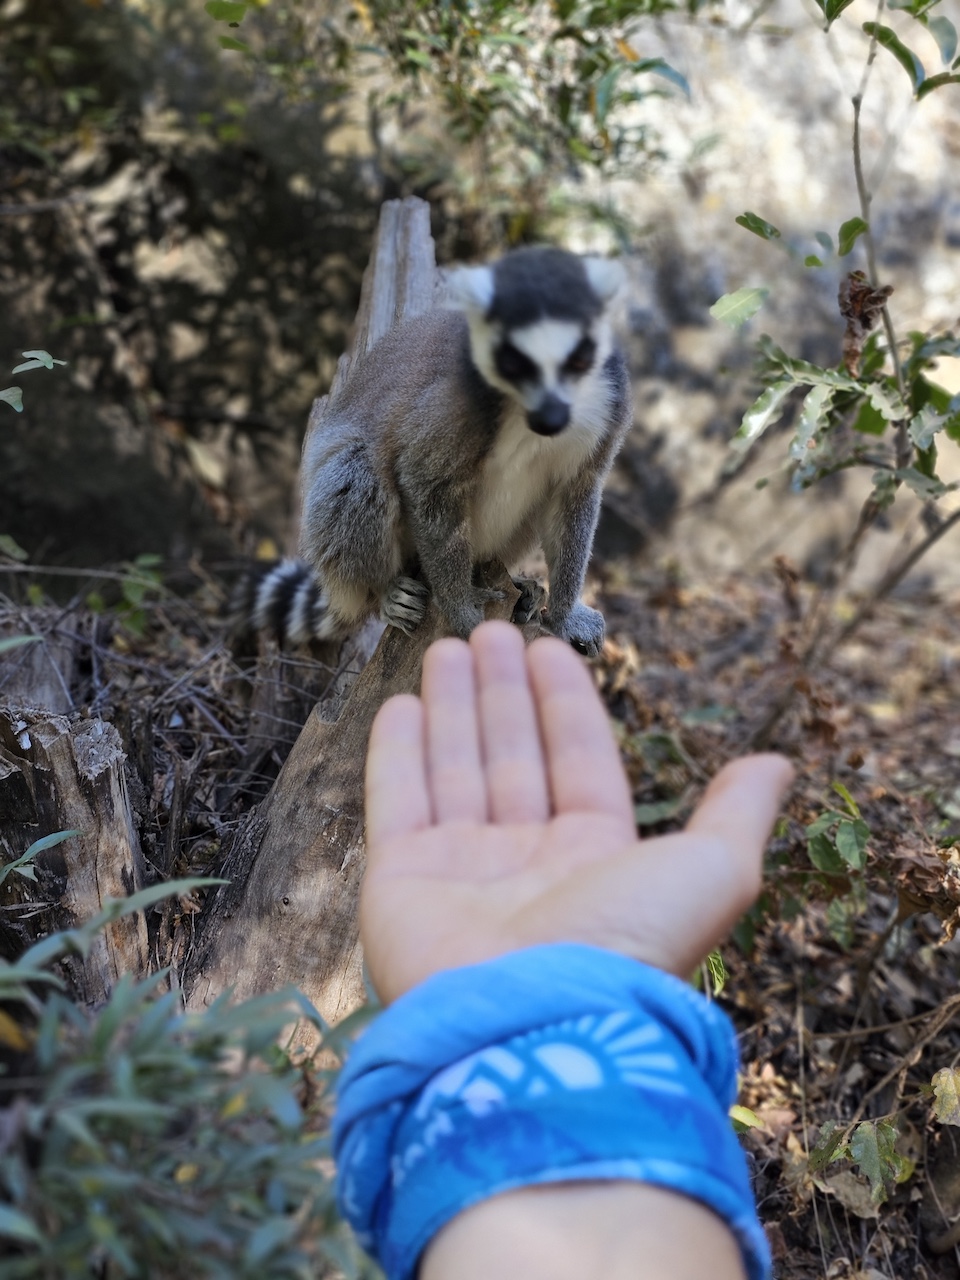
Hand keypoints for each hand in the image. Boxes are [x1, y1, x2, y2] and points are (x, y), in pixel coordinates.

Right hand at [362, 620, 792, 1004]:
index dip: (563, 702)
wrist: (531, 1025)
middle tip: (490, 631)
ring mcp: (459, 871)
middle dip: (503, 692)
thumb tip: (778, 765)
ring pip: (456, 767)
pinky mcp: (400, 881)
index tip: (547, 647)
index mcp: (594, 856)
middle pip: (513, 755)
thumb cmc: (625, 946)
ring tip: (448, 647)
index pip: (578, 759)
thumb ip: (738, 815)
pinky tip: (403, 703)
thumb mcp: (711, 871)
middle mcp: (526, 861)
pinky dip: (397, 752)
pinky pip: (396, 800)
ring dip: (453, 706)